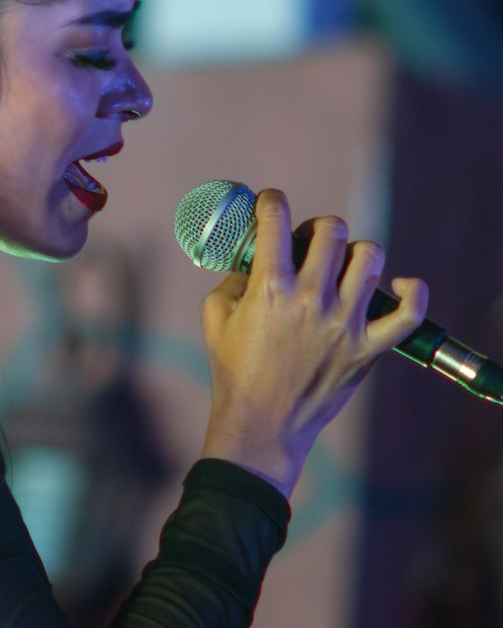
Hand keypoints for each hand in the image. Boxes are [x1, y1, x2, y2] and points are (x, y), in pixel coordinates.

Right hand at [198, 188, 427, 496]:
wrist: (262, 426)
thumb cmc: (233, 371)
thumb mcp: (215, 316)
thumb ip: (232, 279)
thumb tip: (249, 257)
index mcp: (269, 287)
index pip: (276, 219)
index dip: (272, 201)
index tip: (271, 203)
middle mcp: (311, 298)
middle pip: (332, 230)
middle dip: (318, 228)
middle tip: (309, 243)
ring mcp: (344, 323)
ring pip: (370, 256)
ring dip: (355, 253)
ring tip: (342, 268)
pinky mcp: (368, 348)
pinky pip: (408, 313)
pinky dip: (411, 293)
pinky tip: (397, 286)